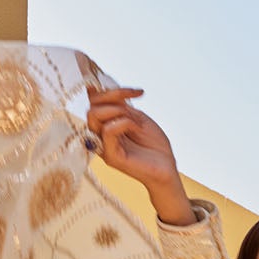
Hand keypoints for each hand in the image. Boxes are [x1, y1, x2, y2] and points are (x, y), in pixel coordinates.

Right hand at [85, 87, 193, 222]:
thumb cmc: (154, 146)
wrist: (167, 169)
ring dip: (118, 110)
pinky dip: (124, 122)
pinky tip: (137, 128)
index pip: (94, 102)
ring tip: (136, 121)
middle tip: (134, 103)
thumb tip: (104, 89)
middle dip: (112, 97)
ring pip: (93, 115)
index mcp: (105, 126)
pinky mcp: (111, 157)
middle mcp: (100, 136)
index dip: (110, 90)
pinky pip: (108, 130)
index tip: (136, 92)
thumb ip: (121, 107)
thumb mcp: (139, 119)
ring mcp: (104, 146)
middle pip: (91, 106)